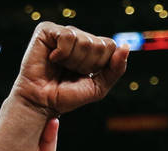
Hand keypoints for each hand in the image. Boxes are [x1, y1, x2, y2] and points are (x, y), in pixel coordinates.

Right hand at [13, 22, 127, 114]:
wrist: (42, 103)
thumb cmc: (67, 96)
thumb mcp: (98, 87)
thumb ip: (116, 69)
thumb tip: (126, 47)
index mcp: (91, 47)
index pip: (110, 46)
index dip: (100, 64)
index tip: (85, 75)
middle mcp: (78, 37)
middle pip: (99, 44)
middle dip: (87, 64)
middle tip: (71, 72)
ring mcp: (62, 32)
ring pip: (84, 41)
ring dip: (74, 61)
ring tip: (61, 66)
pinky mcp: (47, 30)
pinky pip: (68, 36)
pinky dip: (62, 53)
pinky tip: (52, 59)